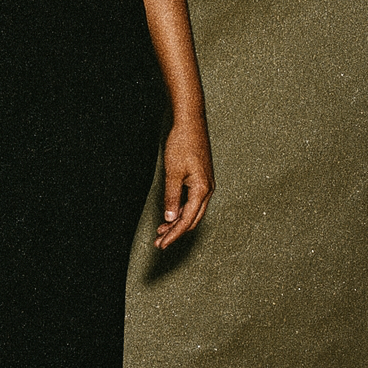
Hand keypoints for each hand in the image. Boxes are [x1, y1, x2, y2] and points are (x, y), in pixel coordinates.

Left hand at [154, 121, 214, 248]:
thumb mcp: (173, 173)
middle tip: (159, 242)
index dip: (174, 234)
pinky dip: (181, 210)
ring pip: (193, 211)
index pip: (187, 220)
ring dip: (178, 222)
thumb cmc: (182, 144)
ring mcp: (206, 184)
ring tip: (162, 232)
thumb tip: (170, 218)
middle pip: (192, 219)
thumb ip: (172, 197)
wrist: (190, 123)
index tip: (162, 244)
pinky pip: (193, 202)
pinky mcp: (201, 179)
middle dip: (176, 232)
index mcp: (202, 189)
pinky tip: (171, 215)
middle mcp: (207, 189)